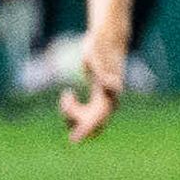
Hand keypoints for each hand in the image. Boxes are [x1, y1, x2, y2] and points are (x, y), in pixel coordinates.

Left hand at [59, 26, 126, 143]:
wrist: (108, 39)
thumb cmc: (99, 46)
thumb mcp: (94, 57)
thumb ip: (102, 72)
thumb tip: (113, 87)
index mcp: (109, 95)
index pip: (97, 119)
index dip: (85, 131)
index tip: (73, 140)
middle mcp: (110, 102)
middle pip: (90, 124)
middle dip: (73, 117)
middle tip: (66, 95)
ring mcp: (105, 103)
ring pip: (87, 121)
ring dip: (72, 114)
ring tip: (66, 94)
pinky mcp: (99, 100)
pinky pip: (85, 115)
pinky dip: (74, 110)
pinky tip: (69, 95)